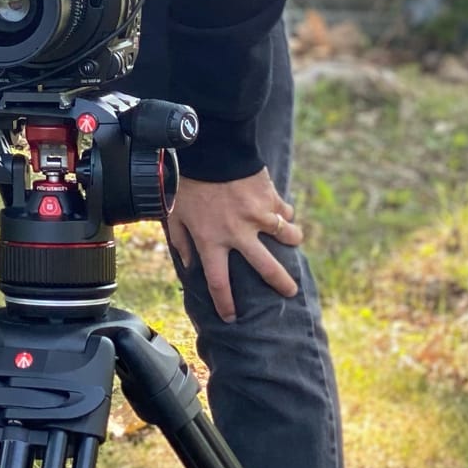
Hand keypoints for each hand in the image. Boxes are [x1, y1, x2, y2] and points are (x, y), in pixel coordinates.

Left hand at [165, 169, 305, 322]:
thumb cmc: (187, 182)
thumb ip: (180, 240)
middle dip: (282, 284)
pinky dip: (284, 214)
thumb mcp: (175, 213)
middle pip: (267, 269)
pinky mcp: (271, 199)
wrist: (211, 149)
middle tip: (290, 292)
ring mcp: (259, 216)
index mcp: (212, 240)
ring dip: (292, 241)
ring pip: (288, 238)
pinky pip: (285, 212)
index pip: (218, 282)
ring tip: (292, 242)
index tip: (232, 317)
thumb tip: (188, 263)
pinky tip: (280, 213)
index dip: (225, 304)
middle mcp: (238, 233)